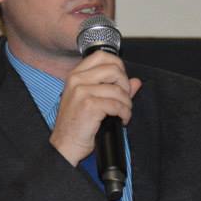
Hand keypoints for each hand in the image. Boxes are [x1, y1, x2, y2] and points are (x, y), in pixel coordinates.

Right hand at [50, 51, 142, 166]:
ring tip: (123, 112)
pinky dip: (125, 114)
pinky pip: (117, 105)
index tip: (121, 81)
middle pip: (113, 69)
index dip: (118, 66)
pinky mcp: (89, 105)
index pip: (102, 56)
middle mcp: (77, 80)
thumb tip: (136, 82)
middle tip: (124, 98)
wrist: (65, 145)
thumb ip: (114, 88)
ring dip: (127, 103)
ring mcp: (82, 92)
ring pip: (118, 90)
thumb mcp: (92, 101)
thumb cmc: (76, 125)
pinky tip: (122, 120)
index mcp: (75, 75)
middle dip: (125, 85)